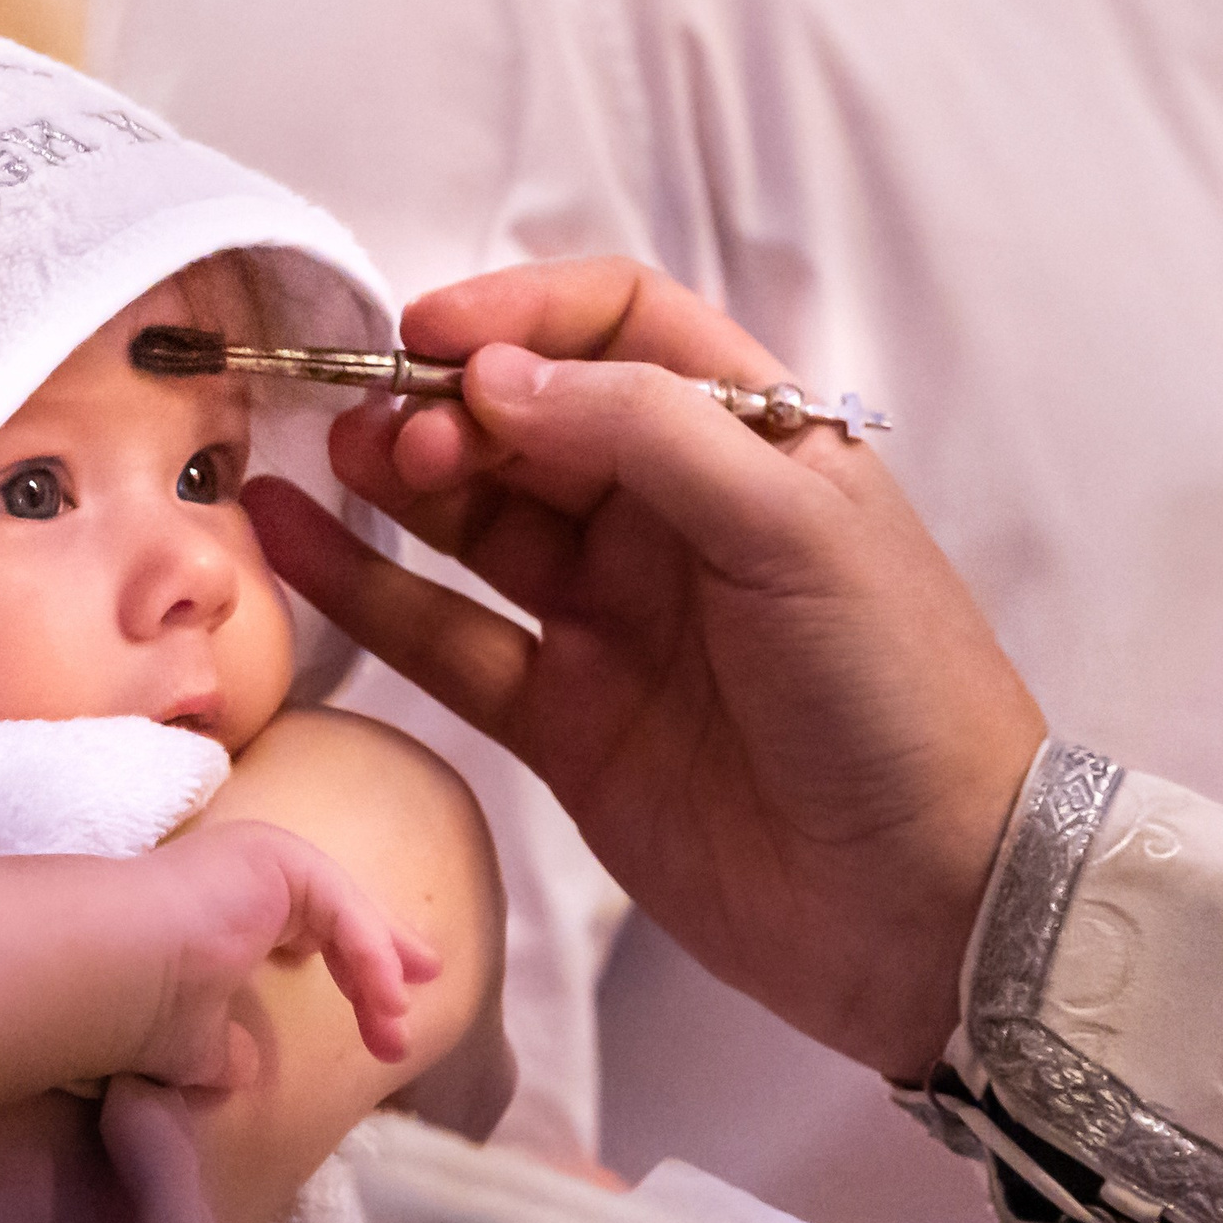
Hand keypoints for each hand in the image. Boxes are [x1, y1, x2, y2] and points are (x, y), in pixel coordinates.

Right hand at [130, 821, 441, 1087]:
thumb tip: (238, 1071)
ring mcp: (260, 856)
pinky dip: (370, 955)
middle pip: (339, 913)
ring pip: (346, 914)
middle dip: (384, 955)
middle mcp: (246, 874)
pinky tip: (384, 1001)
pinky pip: (343, 910)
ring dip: (378, 973)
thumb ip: (219, 1048)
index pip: (308, 928)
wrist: (109, 974)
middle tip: (420, 990)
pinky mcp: (275, 856)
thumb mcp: (190, 1039)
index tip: (389, 1004)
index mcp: (228, 908)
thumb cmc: (135, 1009)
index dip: (354, 964)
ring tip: (396, 1029)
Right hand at [241, 259, 1045, 1080]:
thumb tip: (492, 376)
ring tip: (331, 459)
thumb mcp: (794, 526)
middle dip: (445, 406)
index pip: (619, 330)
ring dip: (398, 481)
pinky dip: (368, 591)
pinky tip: (295, 541)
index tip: (432, 337)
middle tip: (389, 431)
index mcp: (752, 443)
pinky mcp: (564, 721)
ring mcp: (611, 619)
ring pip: (475, 521)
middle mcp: (672, 518)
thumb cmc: (897, 694)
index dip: (522, 317)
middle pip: (529, 421)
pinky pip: (447, 638)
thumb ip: (644, 434)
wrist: (927, 905)